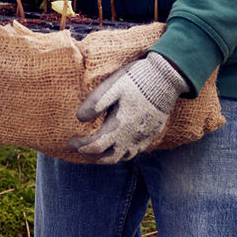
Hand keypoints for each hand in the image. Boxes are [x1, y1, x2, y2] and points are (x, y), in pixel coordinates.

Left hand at [66, 52, 187, 162]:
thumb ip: (96, 103)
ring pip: (122, 157)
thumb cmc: (137, 80)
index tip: (70, 141)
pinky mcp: (151, 134)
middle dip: (90, 156)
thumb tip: (79, 118)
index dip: (80, 146)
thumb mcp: (113, 87)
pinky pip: (135, 151)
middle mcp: (131, 137)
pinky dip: (122, 152)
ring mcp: (143, 138)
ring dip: (106, 156)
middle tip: (79, 148)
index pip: (94, 146)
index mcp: (119, 127)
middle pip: (107, 158)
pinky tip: (118, 143)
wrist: (167, 78)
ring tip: (96, 149)